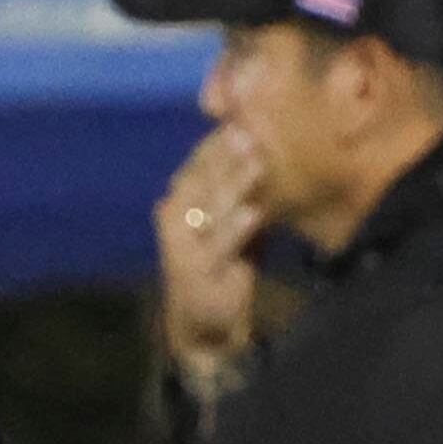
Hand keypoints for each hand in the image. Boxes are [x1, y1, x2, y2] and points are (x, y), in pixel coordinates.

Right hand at [153, 129, 267, 400]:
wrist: (207, 327)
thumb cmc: (223, 266)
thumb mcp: (234, 224)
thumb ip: (243, 191)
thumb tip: (266, 148)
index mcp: (181, 202)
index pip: (198, 163)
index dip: (219, 141)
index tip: (245, 116)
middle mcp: (176, 220)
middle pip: (201, 179)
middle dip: (225, 154)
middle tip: (249, 130)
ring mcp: (184, 248)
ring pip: (210, 208)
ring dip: (233, 182)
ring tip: (257, 160)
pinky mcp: (197, 274)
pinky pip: (219, 247)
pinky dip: (236, 228)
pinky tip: (255, 213)